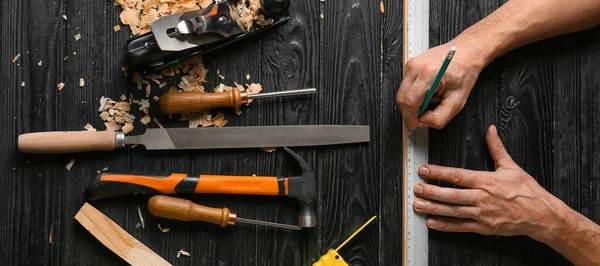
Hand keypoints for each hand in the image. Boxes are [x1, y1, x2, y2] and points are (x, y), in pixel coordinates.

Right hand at [397, 43, 484, 129]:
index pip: (410, 102)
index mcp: (429, 73)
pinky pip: (405, 86)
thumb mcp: (457, 102)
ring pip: (402, 93)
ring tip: (430, 99)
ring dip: (413, 102)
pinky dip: (414, 94)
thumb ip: (439, 118)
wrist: (466, 53)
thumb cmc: (464, 72)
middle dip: (410, 112)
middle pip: (402, 98)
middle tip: (424, 114)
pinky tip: (427, 91)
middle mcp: (416, 66)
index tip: (413, 125)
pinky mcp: (409, 65)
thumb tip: (423, 122)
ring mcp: (411, 64)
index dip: (410, 118)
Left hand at [412, 125, 562, 239]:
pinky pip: (461, 226)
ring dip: (434, 208)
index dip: (439, 173)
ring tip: (418, 205)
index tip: (424, 170)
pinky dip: (445, 225)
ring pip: (453, 211)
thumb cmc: (526, 191)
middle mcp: (482, 198)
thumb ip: (496, 148)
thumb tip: (490, 130)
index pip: (457, 175)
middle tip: (416, 188)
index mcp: (486, 181)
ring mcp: (482, 214)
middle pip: (452, 195)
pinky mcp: (483, 227)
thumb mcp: (511, 166)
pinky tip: (432, 222)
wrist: (541, 215)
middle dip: (431, 191)